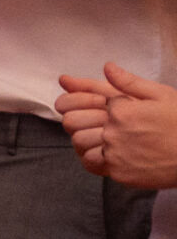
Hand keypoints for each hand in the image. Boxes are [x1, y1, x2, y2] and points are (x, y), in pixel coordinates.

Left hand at [57, 63, 176, 188]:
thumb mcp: (161, 95)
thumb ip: (130, 82)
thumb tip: (107, 67)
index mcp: (121, 110)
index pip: (91, 102)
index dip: (100, 104)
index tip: (113, 109)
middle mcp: (112, 131)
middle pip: (76, 122)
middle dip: (87, 120)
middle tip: (109, 125)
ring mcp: (113, 153)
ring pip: (80, 142)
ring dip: (90, 139)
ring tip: (111, 140)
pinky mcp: (117, 172)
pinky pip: (93, 162)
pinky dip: (100, 158)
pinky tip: (117, 154)